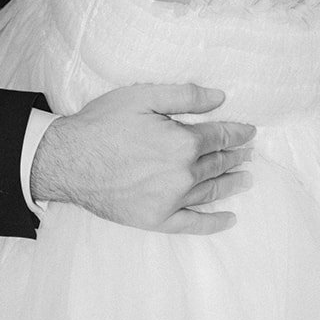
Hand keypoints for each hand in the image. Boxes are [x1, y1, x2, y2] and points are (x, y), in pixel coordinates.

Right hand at [30, 82, 254, 234]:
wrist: (69, 160)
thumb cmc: (104, 123)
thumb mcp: (144, 96)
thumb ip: (185, 96)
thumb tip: (220, 97)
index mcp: (182, 142)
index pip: (219, 136)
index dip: (237, 132)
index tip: (250, 132)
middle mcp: (182, 174)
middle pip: (218, 164)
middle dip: (236, 156)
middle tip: (250, 153)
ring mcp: (170, 201)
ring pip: (210, 191)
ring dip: (231, 184)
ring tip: (246, 179)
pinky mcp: (156, 219)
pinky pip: (192, 223)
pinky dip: (213, 221)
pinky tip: (228, 218)